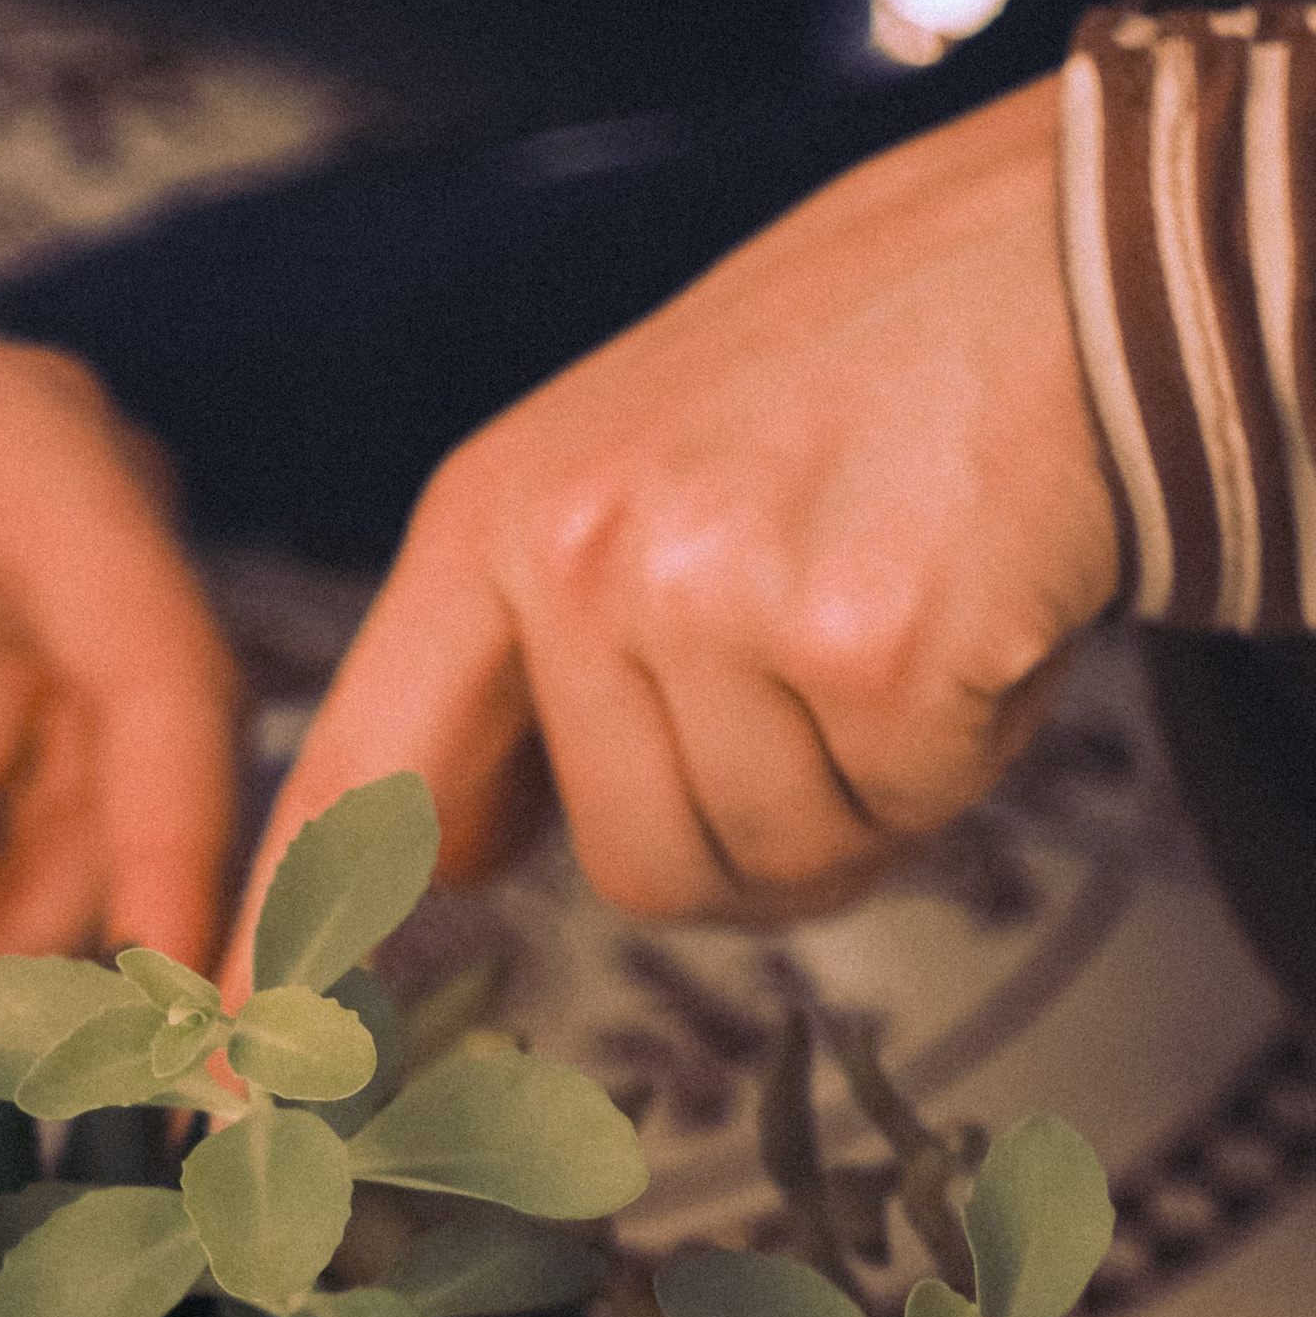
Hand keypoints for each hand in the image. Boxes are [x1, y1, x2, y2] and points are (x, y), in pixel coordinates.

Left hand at [246, 76, 1121, 943]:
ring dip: (864, 789)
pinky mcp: (859, 644)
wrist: (1079, 254)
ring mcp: (712, 599)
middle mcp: (580, 557)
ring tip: (898, 617)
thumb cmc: (868, 368)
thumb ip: (532, 656)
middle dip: (755, 818)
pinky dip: (957, 751)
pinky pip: (897, 816)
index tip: (236, 1063)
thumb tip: (455, 852)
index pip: (365, 774)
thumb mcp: (632, 471)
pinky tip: (970, 616)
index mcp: (499, 518)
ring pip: (770, 865)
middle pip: (635, 871)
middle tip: (828, 666)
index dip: (300, 939)